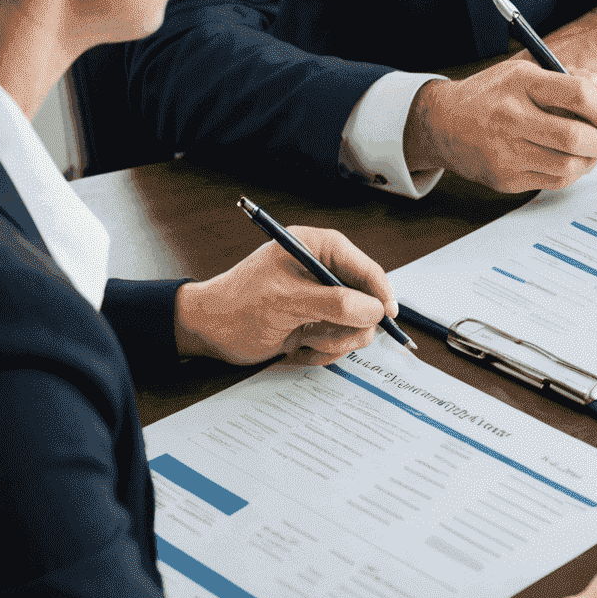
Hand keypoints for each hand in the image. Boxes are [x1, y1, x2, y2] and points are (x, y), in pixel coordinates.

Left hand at [174, 225, 397, 365]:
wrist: (208, 332)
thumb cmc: (239, 306)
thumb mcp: (288, 302)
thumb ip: (335, 303)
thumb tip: (375, 311)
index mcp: (317, 247)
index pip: (364, 267)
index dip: (380, 292)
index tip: (387, 316)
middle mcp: (323, 270)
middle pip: (365, 300)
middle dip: (347, 325)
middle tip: (321, 336)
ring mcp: (320, 297)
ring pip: (355, 325)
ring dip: (333, 340)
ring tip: (304, 340)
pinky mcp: (315, 320)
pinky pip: (339, 339)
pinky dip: (322, 350)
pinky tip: (297, 348)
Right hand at [402, 56, 596, 192]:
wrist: (442, 123)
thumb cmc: (492, 95)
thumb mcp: (525, 72)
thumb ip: (569, 79)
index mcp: (520, 82)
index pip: (578, 94)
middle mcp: (511, 117)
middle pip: (576, 137)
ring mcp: (506, 151)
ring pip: (569, 166)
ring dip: (591, 161)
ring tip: (591, 151)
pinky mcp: (505, 178)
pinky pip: (554, 181)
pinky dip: (572, 173)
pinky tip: (570, 162)